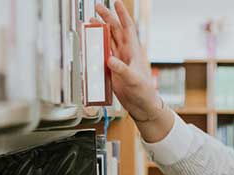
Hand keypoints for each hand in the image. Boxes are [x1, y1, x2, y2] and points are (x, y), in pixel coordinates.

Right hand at [92, 3, 175, 141]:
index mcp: (133, 50)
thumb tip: (110, 60)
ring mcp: (118, 60)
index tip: (116, 2)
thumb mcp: (133, 80)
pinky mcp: (112, 69)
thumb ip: (121, 69)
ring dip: (100, 30)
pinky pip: (102, 54)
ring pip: (108, 40)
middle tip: (97, 6)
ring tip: (91, 20)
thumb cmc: (144, 92)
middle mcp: (125, 52)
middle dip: (106, 17)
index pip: (127, 27)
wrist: (142, 105)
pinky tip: (89, 43)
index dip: (122, 14)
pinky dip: (96, 47)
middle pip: (115, 30)